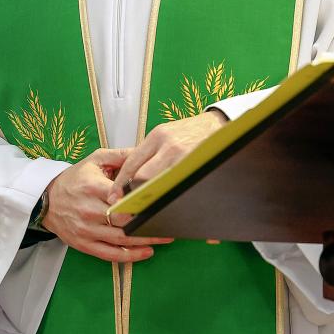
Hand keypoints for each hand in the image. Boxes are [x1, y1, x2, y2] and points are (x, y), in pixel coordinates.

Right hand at [42, 147, 173, 262]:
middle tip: (171, 219)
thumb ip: (121, 156)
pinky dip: (130, 256)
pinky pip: (110, 254)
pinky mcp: (84, 244)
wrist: (47, 200)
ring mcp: (87, 230)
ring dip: (146, 240)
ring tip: (166, 236)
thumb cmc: (75, 179)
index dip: (141, 200)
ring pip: (121, 239)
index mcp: (92, 187)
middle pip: (124, 220)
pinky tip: (147, 251)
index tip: (162, 200)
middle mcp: (89, 210)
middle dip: (148, 221)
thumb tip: (146, 152)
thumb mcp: (95, 160)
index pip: (122, 196)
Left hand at [108, 110, 227, 202]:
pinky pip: (182, 187)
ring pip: (161, 185)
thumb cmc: (190, 132)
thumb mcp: (165, 135)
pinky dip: (176, 198)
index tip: (115, 197)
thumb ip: (149, 153)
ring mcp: (185, 158)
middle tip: (127, 208)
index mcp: (157, 137)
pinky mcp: (198, 167)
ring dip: (153, 198)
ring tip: (148, 209)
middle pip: (143, 177)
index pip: (132, 163)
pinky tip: (174, 204)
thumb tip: (130, 177)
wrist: (218, 124)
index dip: (121, 183)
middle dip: (134, 194)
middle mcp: (170, 146)